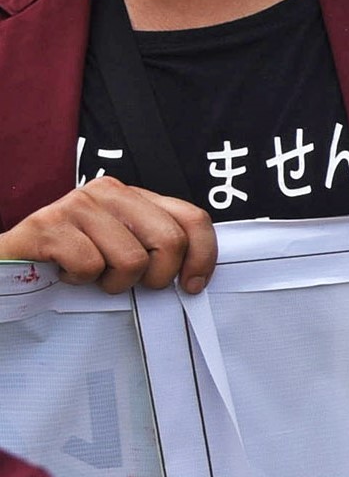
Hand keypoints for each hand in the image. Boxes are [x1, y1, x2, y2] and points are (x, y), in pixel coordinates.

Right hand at [2, 178, 217, 292]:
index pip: (192, 219)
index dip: (202, 257)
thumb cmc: (78, 258)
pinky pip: (90, 266)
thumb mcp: (127, 248)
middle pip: (168, 241)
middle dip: (156, 276)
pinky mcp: (49, 224)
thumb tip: (198, 275)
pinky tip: (67, 270)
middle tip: (131, 283)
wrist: (16, 260)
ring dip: (113, 282)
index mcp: (134, 196)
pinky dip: (81, 280)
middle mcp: (108, 192)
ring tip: (94, 274)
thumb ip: (159, 248)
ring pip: (131, 260)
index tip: (191, 285)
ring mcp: (77, 204)